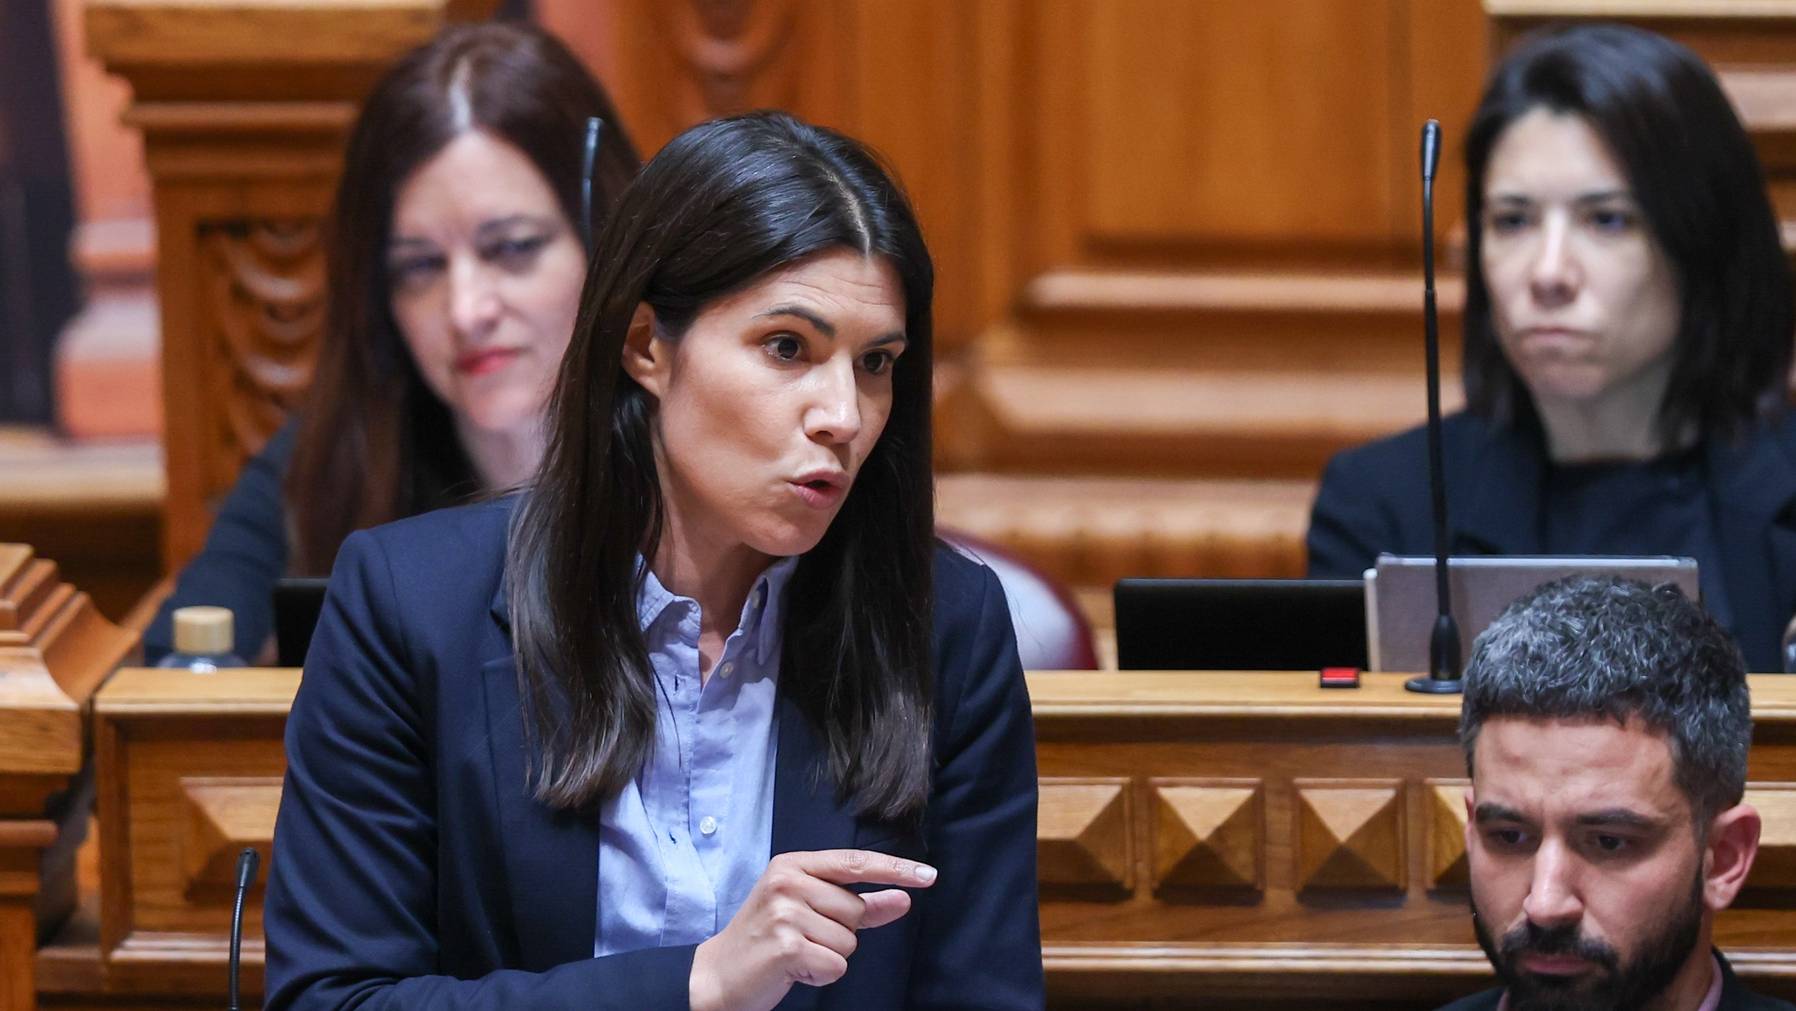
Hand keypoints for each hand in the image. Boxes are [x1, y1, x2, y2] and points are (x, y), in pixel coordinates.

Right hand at [688, 848, 936, 1010]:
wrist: (719, 976)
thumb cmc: (768, 941)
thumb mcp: (810, 913)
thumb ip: (860, 906)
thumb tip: (904, 898)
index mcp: (793, 865)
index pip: (855, 862)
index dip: (895, 869)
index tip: (929, 876)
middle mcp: (788, 881)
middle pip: (856, 910)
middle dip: (840, 933)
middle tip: (802, 939)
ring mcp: (785, 912)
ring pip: (849, 940)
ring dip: (829, 956)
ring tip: (795, 954)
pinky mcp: (786, 944)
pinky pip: (837, 965)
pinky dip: (821, 975)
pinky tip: (794, 970)